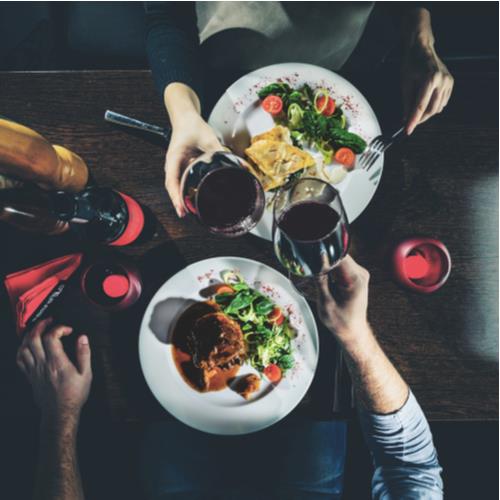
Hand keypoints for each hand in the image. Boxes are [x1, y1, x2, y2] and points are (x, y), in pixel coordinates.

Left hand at [16, 318, 91, 421]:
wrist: (60, 413)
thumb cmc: (74, 395)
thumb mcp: (86, 374)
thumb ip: (84, 354)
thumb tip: (82, 338)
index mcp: (57, 362)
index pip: (51, 337)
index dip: (59, 328)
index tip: (68, 330)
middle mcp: (43, 364)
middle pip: (34, 338)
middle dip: (40, 325)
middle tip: (49, 321)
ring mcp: (34, 371)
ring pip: (24, 347)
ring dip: (30, 335)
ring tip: (38, 330)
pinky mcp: (30, 377)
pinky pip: (20, 359)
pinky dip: (22, 349)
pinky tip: (28, 346)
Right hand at [164, 111, 222, 216]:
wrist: (186, 117)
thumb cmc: (192, 126)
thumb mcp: (208, 138)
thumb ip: (221, 152)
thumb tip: (238, 165)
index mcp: (174, 157)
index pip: (172, 180)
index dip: (175, 196)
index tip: (180, 207)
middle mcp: (173, 164)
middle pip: (172, 187)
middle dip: (177, 201)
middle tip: (184, 214)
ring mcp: (176, 166)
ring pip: (175, 186)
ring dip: (180, 198)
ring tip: (187, 212)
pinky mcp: (181, 166)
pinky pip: (181, 181)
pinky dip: (184, 191)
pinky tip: (191, 199)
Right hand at [315, 255, 369, 341]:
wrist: (353, 331)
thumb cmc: (341, 322)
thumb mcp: (325, 303)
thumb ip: (320, 280)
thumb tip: (316, 260)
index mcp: (355, 279)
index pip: (338, 256)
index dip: (323, 255)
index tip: (311, 260)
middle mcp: (360, 273)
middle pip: (338, 255)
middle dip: (324, 261)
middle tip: (314, 275)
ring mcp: (359, 273)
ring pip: (337, 259)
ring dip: (326, 267)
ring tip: (322, 283)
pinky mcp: (355, 275)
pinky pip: (340, 266)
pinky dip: (330, 271)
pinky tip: (327, 283)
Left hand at [401, 13, 453, 134]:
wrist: (422, 49)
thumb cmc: (411, 64)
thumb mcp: (405, 84)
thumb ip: (407, 103)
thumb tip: (406, 119)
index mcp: (429, 79)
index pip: (420, 106)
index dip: (413, 120)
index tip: (407, 130)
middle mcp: (442, 81)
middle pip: (431, 110)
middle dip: (420, 119)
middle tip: (410, 122)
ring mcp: (448, 82)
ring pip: (438, 108)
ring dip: (426, 113)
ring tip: (416, 109)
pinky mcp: (451, 83)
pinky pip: (442, 102)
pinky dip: (434, 106)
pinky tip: (426, 102)